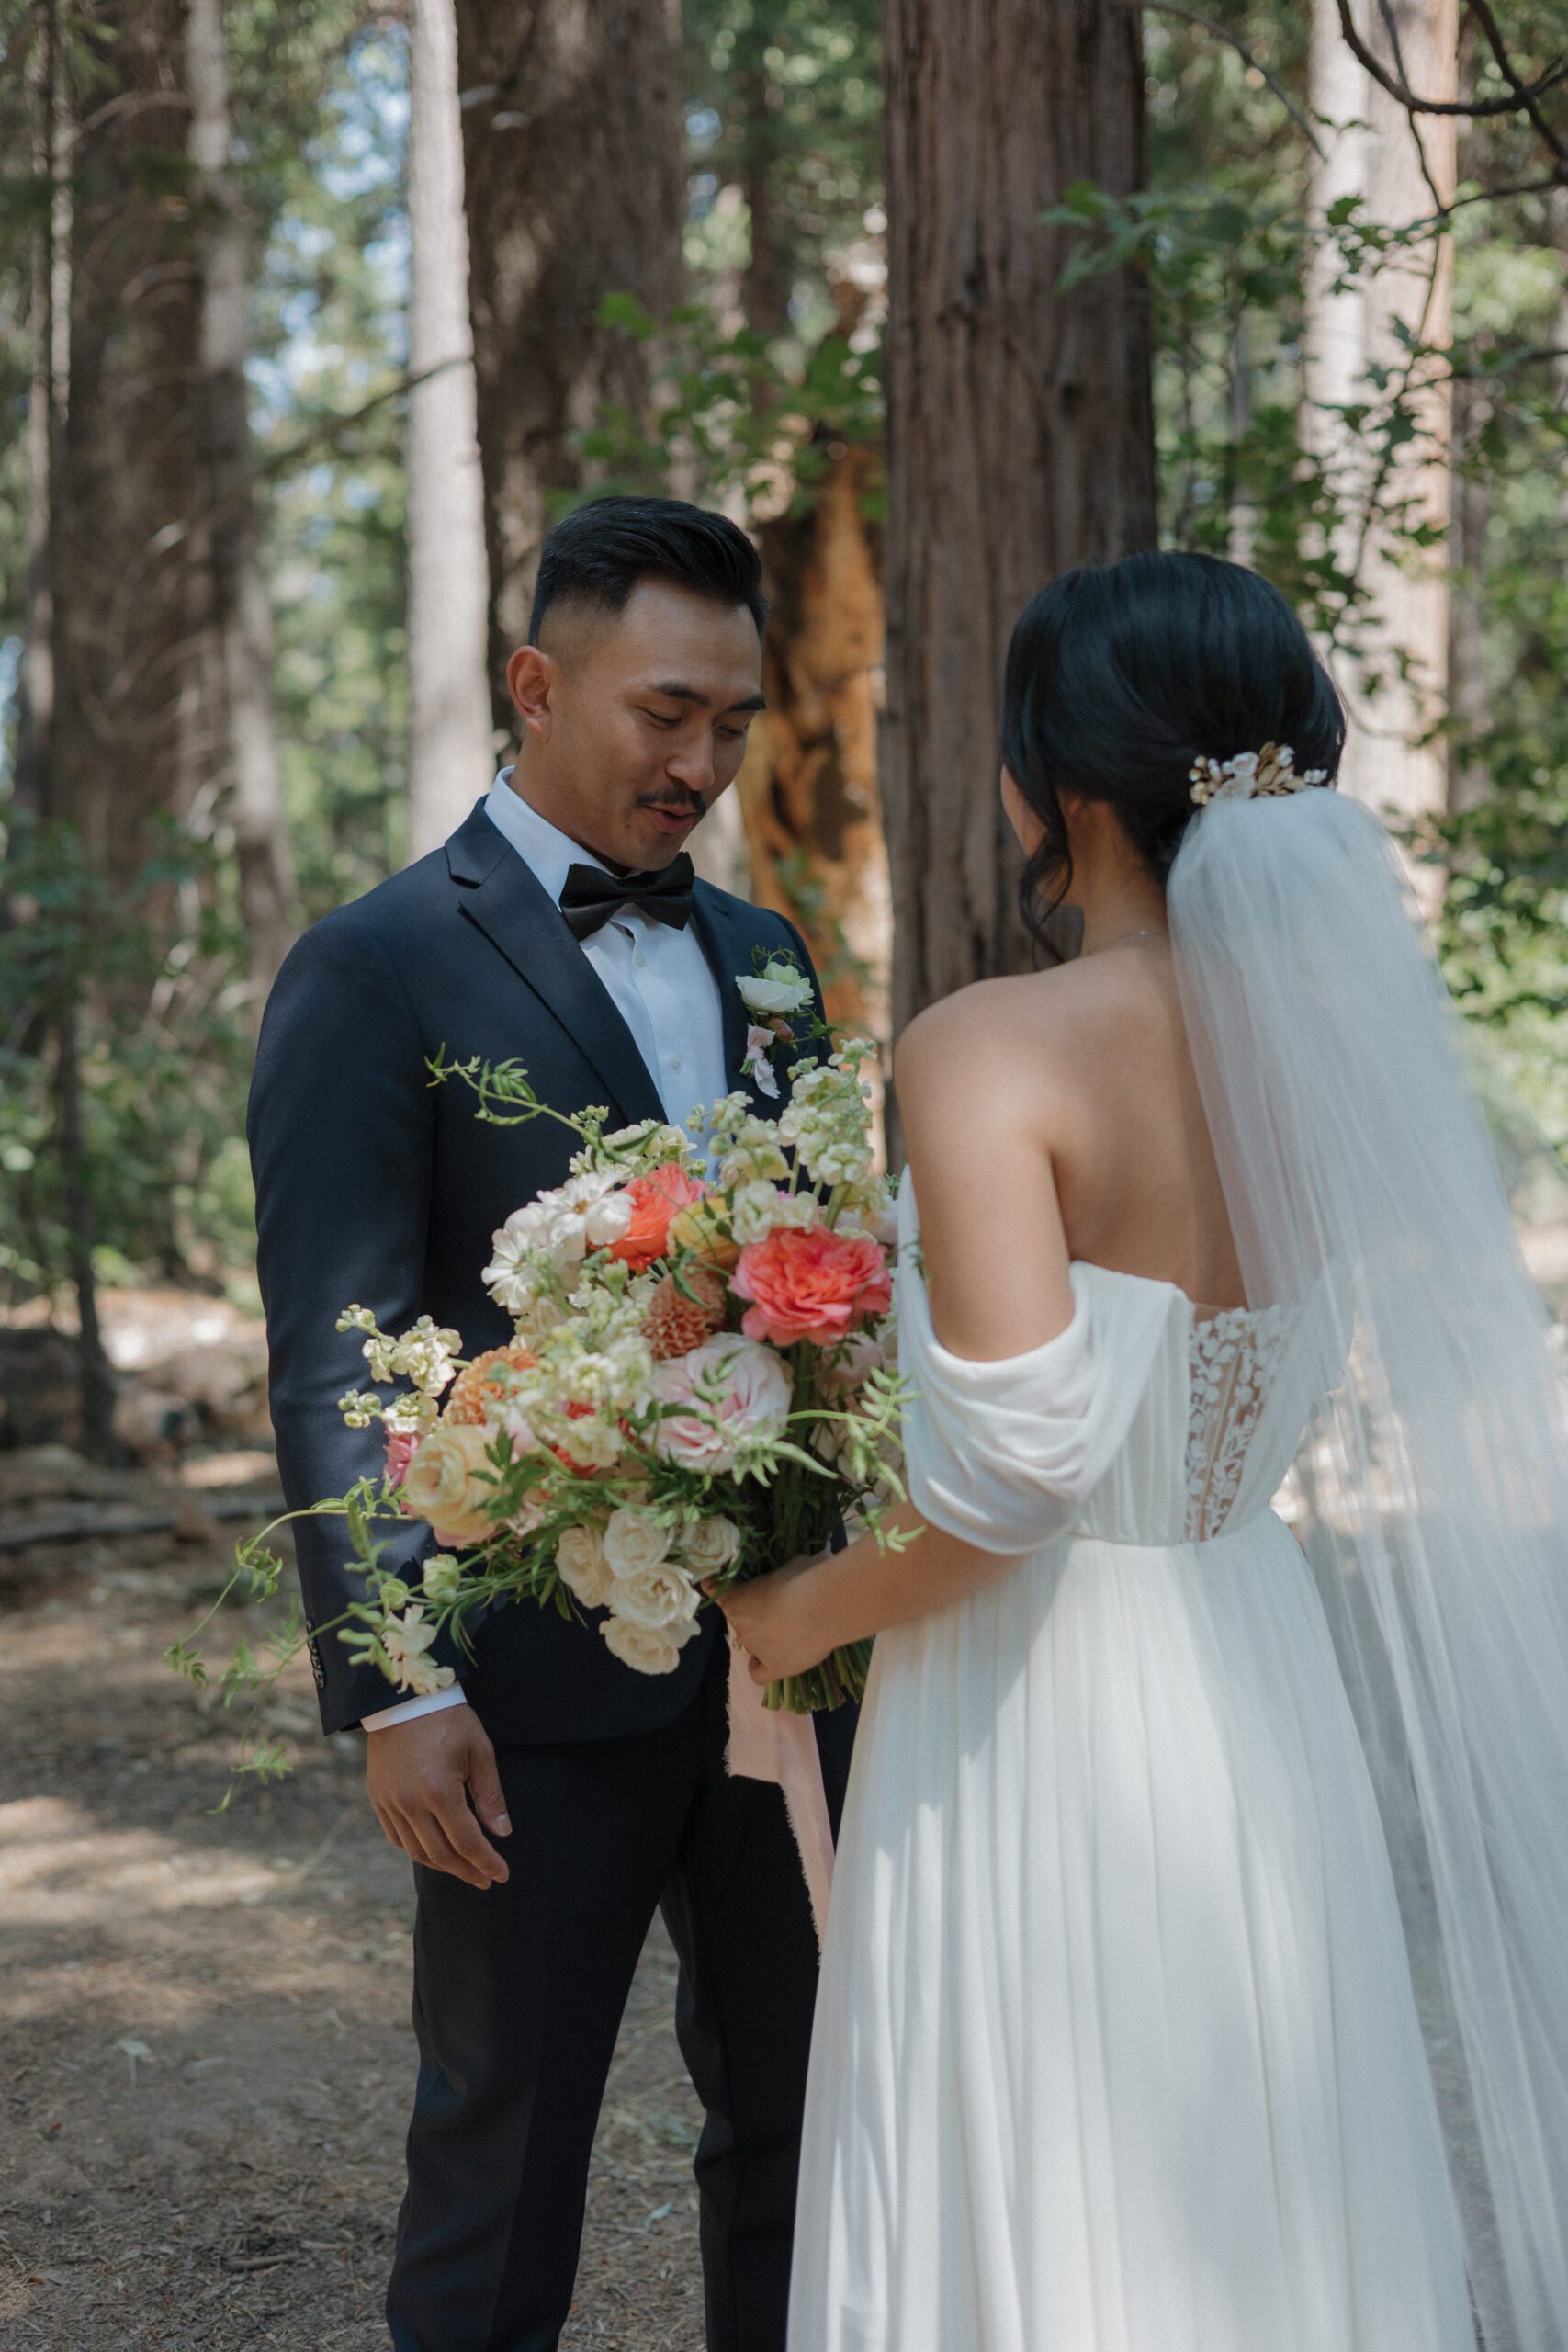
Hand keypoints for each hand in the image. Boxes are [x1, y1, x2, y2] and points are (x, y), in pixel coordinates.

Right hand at [365, 1704, 510, 1889]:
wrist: (403, 1698)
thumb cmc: (448, 1720)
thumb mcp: (479, 1751)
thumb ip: (490, 1796)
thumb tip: (501, 1833)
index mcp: (439, 1791)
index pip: (468, 1841)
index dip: (486, 1862)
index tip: (502, 1875)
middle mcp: (411, 1803)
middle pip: (441, 1854)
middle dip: (467, 1871)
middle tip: (485, 1878)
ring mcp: (390, 1802)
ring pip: (417, 1851)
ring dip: (442, 1865)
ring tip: (463, 1868)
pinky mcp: (377, 1798)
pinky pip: (396, 1836)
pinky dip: (416, 1849)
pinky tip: (433, 1850)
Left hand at [707, 1556, 834, 1685]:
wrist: (820, 1608)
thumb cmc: (802, 1580)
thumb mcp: (787, 1567)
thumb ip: (779, 1577)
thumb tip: (788, 1577)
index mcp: (736, 1598)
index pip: (715, 1591)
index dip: (717, 1586)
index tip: (717, 1581)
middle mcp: (739, 1626)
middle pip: (740, 1620)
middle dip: (755, 1614)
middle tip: (779, 1607)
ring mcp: (755, 1648)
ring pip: (752, 1644)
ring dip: (764, 1637)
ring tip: (789, 1631)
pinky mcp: (774, 1668)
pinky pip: (759, 1674)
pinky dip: (762, 1667)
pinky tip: (773, 1661)